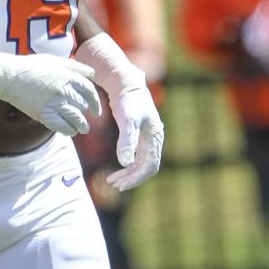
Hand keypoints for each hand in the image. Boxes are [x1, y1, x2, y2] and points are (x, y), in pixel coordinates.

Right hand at [0, 53, 100, 134]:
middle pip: (83, 106)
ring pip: (76, 119)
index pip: (89, 92)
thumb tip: (92, 74)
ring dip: (81, 126)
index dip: (95, 103)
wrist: (8, 76)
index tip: (96, 111)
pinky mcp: (44, 114)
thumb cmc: (31, 67)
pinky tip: (69, 131)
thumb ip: (74, 66)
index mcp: (68, 76)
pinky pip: (62, 127)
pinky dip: (68, 131)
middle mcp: (64, 89)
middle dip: (85, 114)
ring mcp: (54, 103)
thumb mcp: (54, 61)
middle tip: (84, 120)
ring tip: (81, 129)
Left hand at [76, 33, 163, 190]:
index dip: (136, 177)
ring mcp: (147, 138)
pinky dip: (128, 164)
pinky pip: (137, 155)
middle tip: (114, 185)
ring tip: (113, 180)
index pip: (150, 165)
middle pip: (146, 167)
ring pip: (141, 162)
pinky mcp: (139, 135)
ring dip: (129, 173)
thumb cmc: (128, 100)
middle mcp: (154, 139)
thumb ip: (127, 140)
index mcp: (155, 138)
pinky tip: (119, 168)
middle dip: (131, 178)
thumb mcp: (127, 119)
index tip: (121, 184)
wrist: (126, 84)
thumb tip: (125, 163)